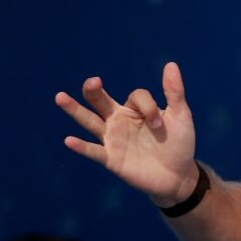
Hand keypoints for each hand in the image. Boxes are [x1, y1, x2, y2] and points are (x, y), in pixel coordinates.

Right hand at [57, 62, 197, 206]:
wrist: (180, 176)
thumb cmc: (179, 144)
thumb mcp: (181, 116)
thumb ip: (174, 92)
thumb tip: (171, 64)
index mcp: (133, 109)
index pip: (134, 96)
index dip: (149, 106)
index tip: (161, 124)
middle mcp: (118, 121)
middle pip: (100, 100)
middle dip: (94, 90)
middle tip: (93, 82)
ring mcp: (113, 140)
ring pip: (90, 121)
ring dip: (75, 110)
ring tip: (60, 97)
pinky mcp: (112, 160)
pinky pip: (94, 152)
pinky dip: (82, 147)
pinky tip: (69, 140)